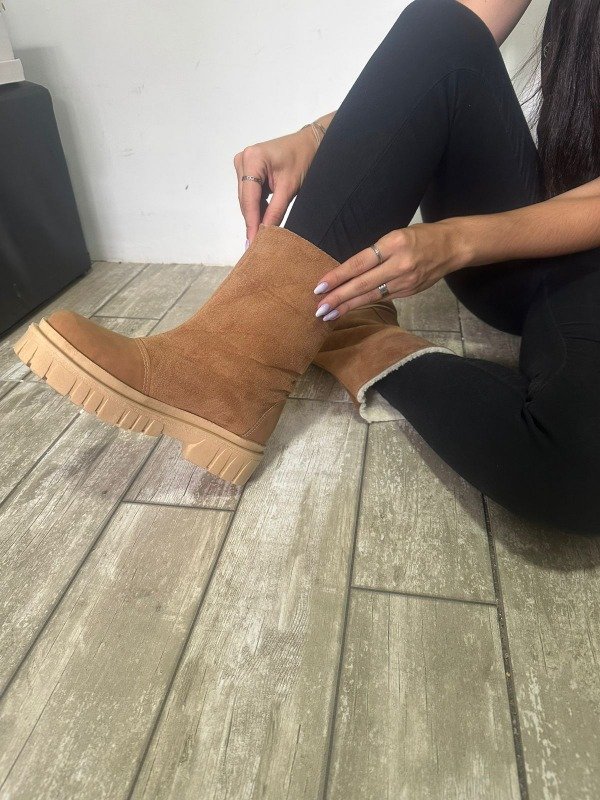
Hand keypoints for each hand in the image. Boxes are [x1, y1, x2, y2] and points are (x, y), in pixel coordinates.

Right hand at [233, 126, 317, 244]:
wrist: (309, 143)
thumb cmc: (303, 159)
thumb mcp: (289, 188)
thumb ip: (275, 211)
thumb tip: (265, 232)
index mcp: (252, 160)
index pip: (249, 198)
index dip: (251, 222)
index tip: (252, 242)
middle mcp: (243, 160)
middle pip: (245, 199)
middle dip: (253, 220)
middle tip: (257, 244)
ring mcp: (244, 165)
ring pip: (247, 199)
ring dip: (255, 215)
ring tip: (262, 234)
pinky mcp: (248, 170)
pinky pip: (250, 194)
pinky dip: (258, 207)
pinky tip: (264, 219)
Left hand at [312, 221, 467, 320]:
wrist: (453, 246)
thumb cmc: (421, 237)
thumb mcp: (396, 235)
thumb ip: (376, 253)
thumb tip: (348, 271)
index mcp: (394, 244)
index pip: (359, 263)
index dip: (338, 276)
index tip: (320, 286)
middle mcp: (399, 265)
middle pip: (362, 284)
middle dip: (338, 297)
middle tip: (319, 308)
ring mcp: (405, 281)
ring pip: (371, 296)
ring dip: (348, 306)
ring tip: (329, 314)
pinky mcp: (409, 292)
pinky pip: (382, 298)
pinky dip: (364, 303)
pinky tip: (350, 309)